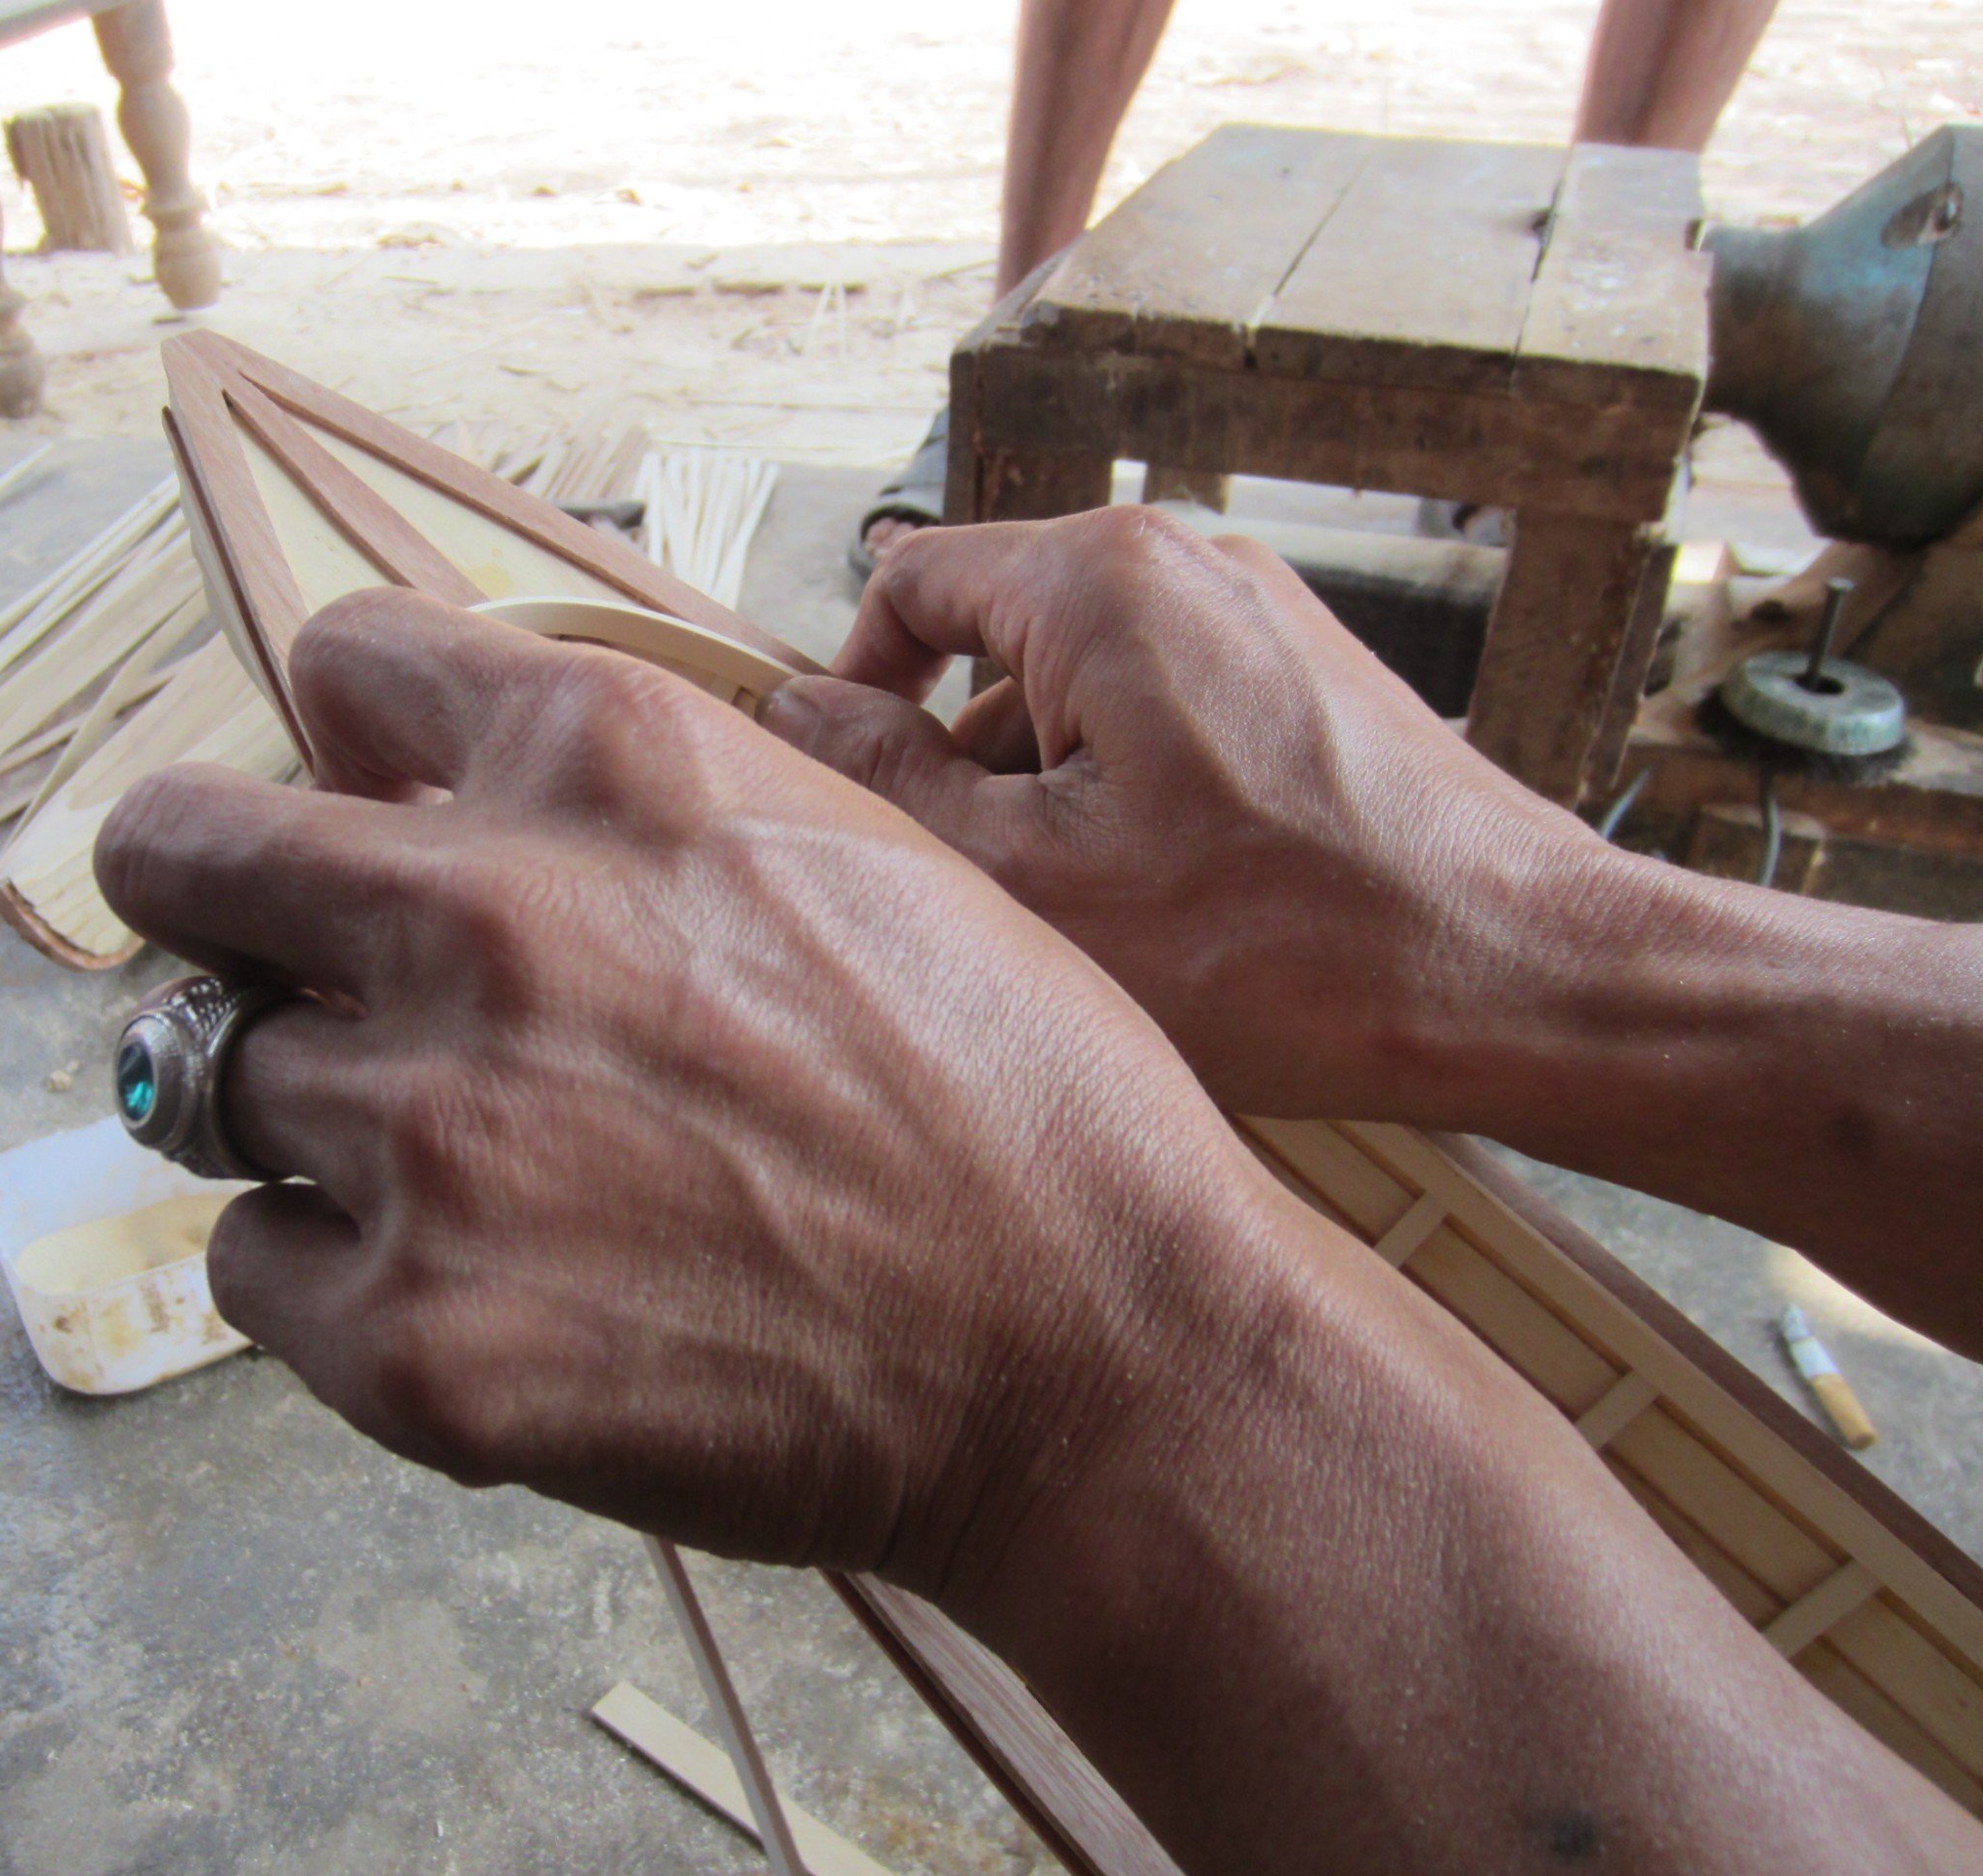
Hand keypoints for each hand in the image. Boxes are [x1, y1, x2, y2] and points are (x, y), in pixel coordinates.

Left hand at [95, 588, 1298, 1590]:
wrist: (1096, 1347)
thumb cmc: (1004, 1093)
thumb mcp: (836, 845)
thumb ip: (622, 803)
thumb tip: (434, 806)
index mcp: (607, 757)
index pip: (336, 659)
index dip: (340, 736)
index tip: (360, 797)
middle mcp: (488, 916)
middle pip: (176, 854)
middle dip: (203, 893)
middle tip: (262, 957)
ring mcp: (436, 1134)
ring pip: (217, 1082)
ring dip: (310, 1112)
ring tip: (460, 1171)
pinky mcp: (415, 1339)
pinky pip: (251, 1264)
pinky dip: (324, 1272)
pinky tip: (466, 1286)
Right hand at [761, 509, 1619, 1120]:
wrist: (1517, 977)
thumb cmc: (1286, 945)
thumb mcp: (1034, 882)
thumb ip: (893, 783)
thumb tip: (798, 714)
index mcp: (1104, 581)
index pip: (912, 577)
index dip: (853, 685)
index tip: (853, 794)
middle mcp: (1189, 564)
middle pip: (999, 639)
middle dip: (962, 766)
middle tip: (978, 899)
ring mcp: (1262, 618)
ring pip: (1085, 691)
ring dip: (1051, 797)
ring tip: (1089, 931)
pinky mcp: (1311, 680)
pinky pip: (1170, 715)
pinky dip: (1135, 799)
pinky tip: (1171, 913)